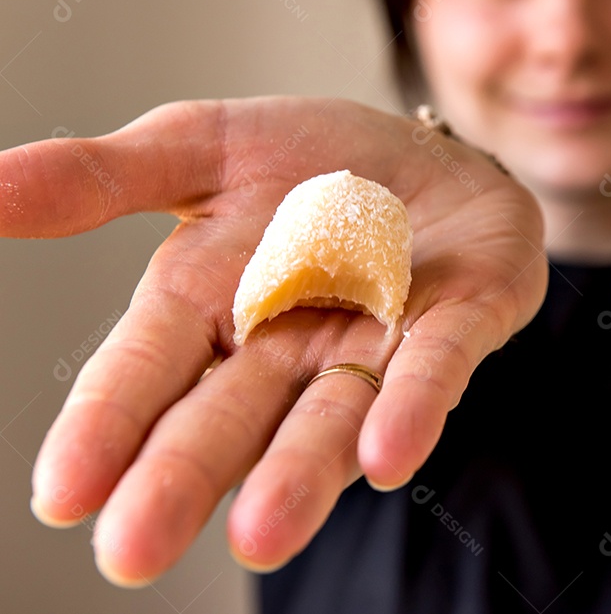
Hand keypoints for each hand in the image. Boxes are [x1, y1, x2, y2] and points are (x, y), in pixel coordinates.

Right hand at [6, 97, 546, 584]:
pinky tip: (388, 455)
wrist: (428, 150)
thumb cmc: (314, 163)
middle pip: (230, 417)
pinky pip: (435, 371)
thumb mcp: (203, 148)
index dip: (108, 426)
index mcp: (211, 305)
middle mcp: (286, 346)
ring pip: (328, 418)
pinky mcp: (458, 326)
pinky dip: (412, 409)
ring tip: (261, 534)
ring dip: (298, 474)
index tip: (63, 493)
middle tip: (133, 550)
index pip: (148, 369)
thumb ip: (103, 177)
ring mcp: (374, 343)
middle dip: (185, 476)